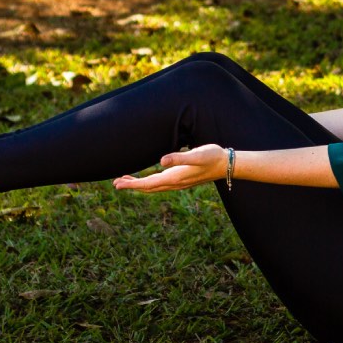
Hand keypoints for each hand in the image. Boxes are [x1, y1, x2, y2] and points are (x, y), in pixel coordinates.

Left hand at [113, 144, 227, 192]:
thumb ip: (178, 158)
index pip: (148, 184)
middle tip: (115, 183)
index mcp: (174, 178)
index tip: (117, 184)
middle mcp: (175, 183)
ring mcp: (179, 182)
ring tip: (125, 180)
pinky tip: (148, 177)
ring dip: (139, 184)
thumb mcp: (196, 155)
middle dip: (131, 186)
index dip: (131, 184)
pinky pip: (161, 183)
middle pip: (148, 187)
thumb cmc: (212, 157)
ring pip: (154, 186)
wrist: (227, 164)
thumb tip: (160, 162)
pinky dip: (149, 182)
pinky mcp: (182, 179)